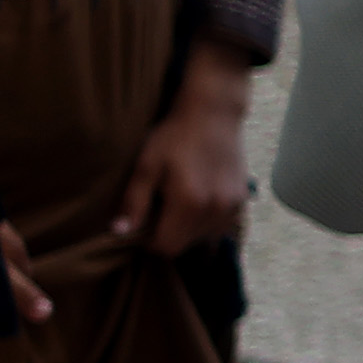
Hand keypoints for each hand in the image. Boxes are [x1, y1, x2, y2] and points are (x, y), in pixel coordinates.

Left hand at [110, 46, 253, 253]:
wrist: (213, 114)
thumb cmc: (174, 136)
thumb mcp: (147, 165)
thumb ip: (134, 201)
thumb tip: (120, 232)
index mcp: (188, 203)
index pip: (167, 247)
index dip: (151, 241)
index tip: (145, 223)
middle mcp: (213, 210)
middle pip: (186, 245)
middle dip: (169, 235)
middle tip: (160, 209)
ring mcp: (231, 206)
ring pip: (205, 239)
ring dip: (189, 230)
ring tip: (180, 203)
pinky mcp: (242, 200)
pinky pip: (221, 227)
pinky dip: (207, 222)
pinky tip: (199, 200)